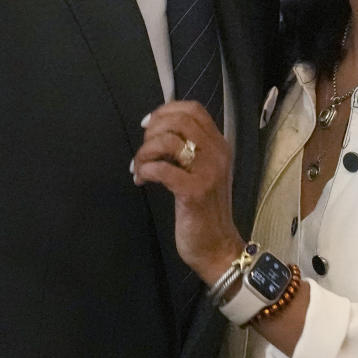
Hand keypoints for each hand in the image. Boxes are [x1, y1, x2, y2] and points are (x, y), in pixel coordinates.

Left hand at [132, 100, 244, 280]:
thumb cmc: (205, 211)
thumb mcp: (203, 172)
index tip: (148, 125)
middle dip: (152, 131)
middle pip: (179, 120)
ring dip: (144, 152)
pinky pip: (162, 169)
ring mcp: (207, 172)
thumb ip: (189, 150)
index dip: (166, 110)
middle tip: (143, 150)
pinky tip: (140, 181)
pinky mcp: (194, 191)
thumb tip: (158, 132)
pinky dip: (144, 171)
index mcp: (219, 146)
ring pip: (168, 142)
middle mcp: (217, 153)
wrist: (217, 247)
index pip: (193, 109)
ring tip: (138, 168)